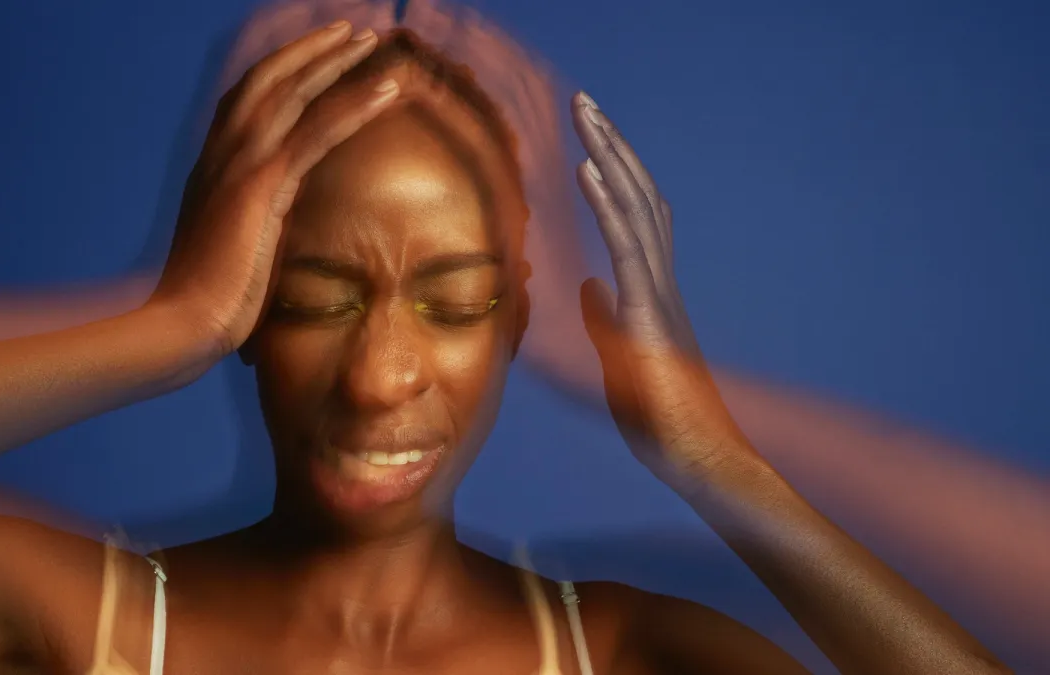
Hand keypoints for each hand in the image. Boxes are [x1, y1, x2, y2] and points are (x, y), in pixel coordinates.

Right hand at [150, 21, 399, 357]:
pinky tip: (387, 88)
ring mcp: (237, 167)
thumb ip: (253, 230)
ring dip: (333, 61)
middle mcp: (221, 155)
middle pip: (267, 80)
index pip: (247, 101)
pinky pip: (315, 133)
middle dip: (309, 50)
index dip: (281, 72)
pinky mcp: (260, 188)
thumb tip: (277, 233)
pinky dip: (353, 105)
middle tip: (349, 30)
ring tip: (371, 39)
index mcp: (213, 169)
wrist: (181, 328)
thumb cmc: (208, 306)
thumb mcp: (233, 254)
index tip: (315, 56)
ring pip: (291, 93)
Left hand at [571, 92, 744, 479]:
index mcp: (650, 293)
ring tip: (586, 114)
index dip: (613, 173)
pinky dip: (608, 205)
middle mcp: (660, 283)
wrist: (699, 463)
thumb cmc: (663, 421)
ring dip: (610, 156)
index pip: (634, 218)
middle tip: (585, 102)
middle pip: (639, 197)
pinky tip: (588, 171)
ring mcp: (659, 296)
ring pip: (637, 209)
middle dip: (610, 145)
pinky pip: (629, 250)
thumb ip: (604, 319)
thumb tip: (585, 286)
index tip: (587, 136)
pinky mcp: (652, 317)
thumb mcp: (618, 359)